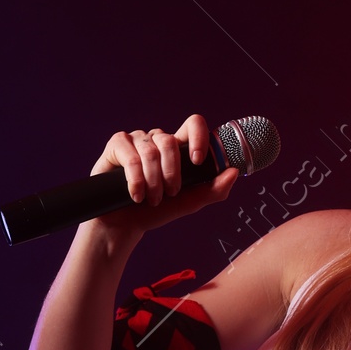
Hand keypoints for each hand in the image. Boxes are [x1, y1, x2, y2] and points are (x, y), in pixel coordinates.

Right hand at [88, 110, 239, 233]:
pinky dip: (135, 180)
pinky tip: (135, 195)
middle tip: (169, 194)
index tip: (197, 161)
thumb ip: (214, 189)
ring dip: (153, 181)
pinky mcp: (117, 146)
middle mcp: (157, 140)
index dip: (198, 137)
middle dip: (171, 174)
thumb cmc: (156, 212)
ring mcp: (136, 140)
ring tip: (151, 200)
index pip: (193, 124)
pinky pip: (130, 156)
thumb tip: (234, 172)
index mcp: (177, 148)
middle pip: (170, 142)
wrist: (125, 225)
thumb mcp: (190, 202)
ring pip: (151, 151)